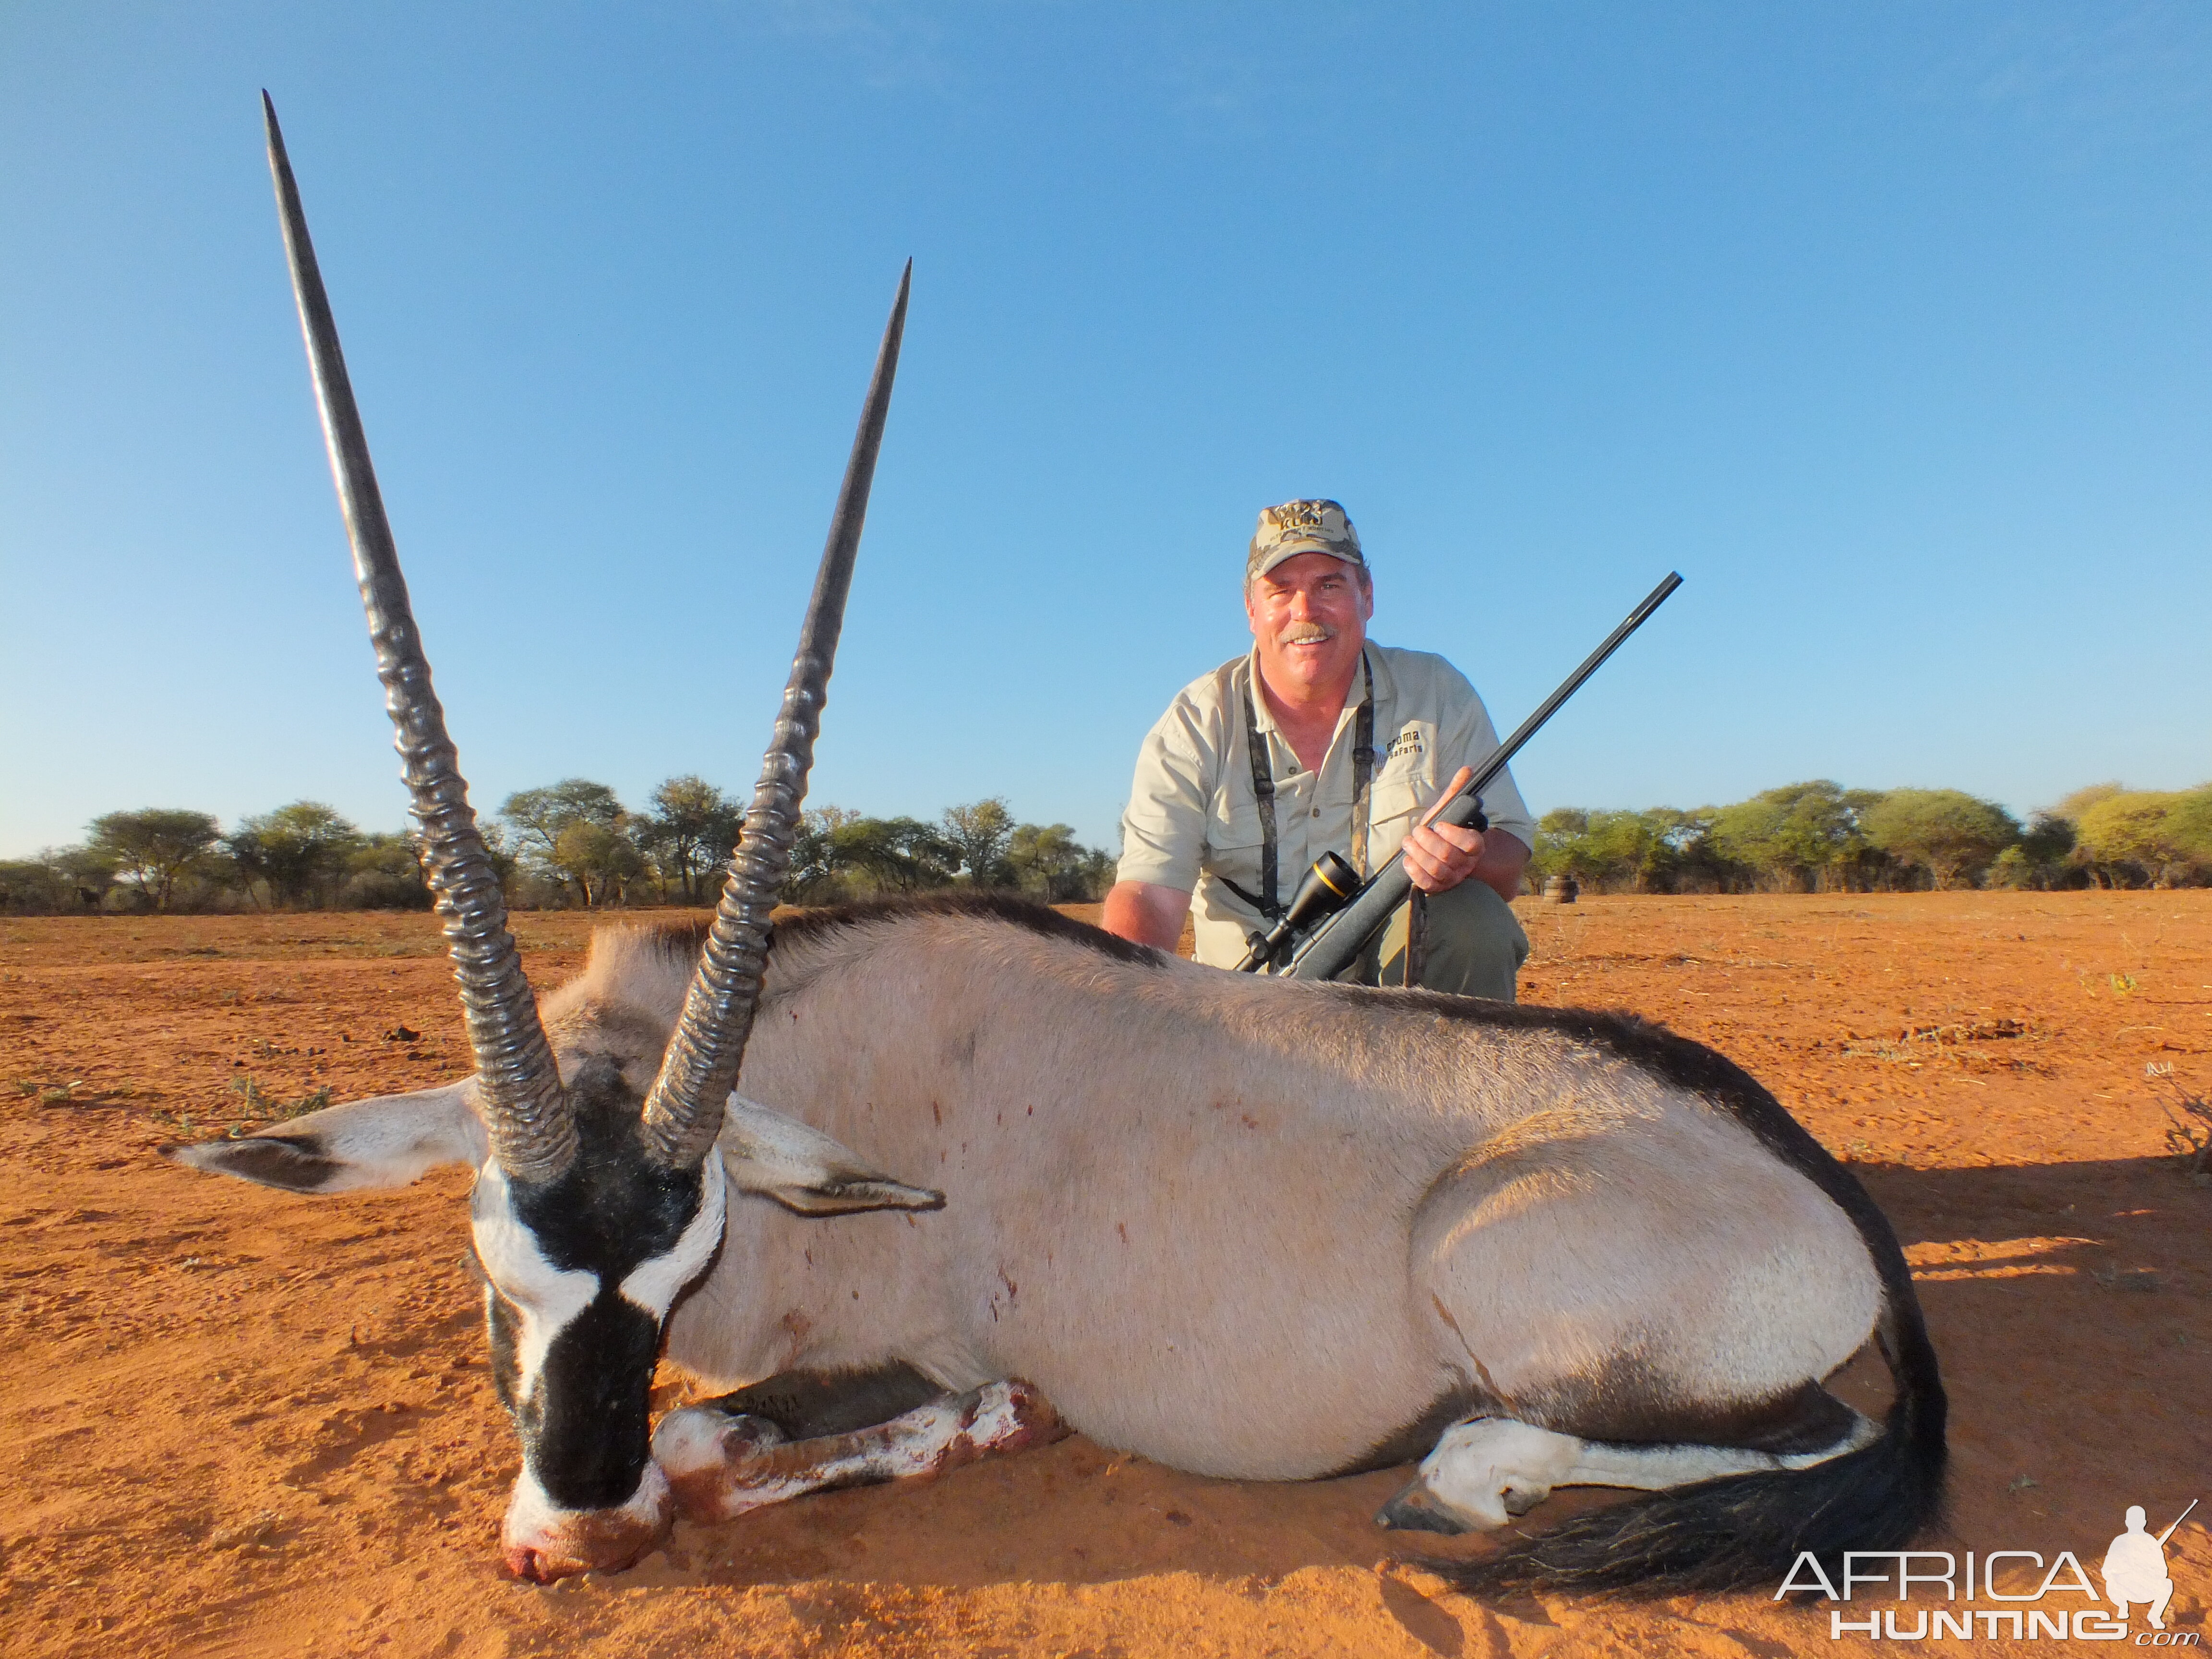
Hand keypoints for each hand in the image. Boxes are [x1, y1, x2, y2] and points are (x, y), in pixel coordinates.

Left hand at [1400, 766, 1481, 894]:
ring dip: (1417, 852)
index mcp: (1474, 845)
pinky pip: (1426, 883)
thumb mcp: (1447, 811)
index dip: (1453, 834)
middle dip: (1427, 840)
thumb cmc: (1440, 831)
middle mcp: (1465, 864)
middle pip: (1447, 855)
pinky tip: (1407, 859)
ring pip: (1435, 868)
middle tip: (1418, 830)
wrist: (1430, 851)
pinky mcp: (1437, 888)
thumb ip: (1456, 792)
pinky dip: (1414, 870)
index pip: (1471, 843)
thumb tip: (1466, 769)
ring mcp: (1451, 878)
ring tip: (1408, 842)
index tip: (1439, 825)